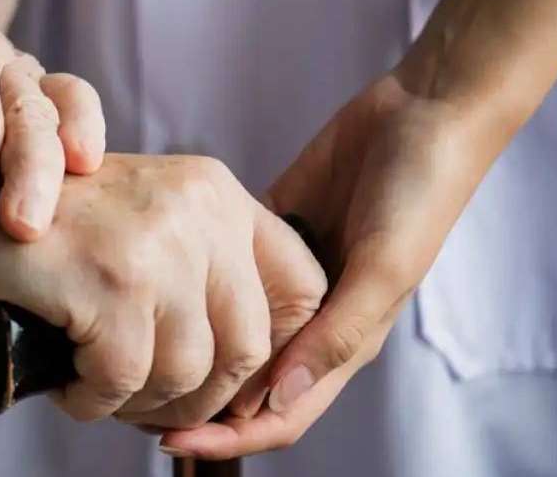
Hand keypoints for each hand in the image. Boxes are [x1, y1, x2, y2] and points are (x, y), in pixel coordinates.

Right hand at [0, 154, 326, 425]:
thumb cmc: (50, 228)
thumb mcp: (147, 224)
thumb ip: (208, 270)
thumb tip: (260, 371)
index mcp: (216, 191)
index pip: (301, 287)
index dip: (276, 352)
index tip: (230, 382)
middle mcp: (198, 208)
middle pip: (247, 348)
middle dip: (200, 398)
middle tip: (150, 405)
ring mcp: (156, 243)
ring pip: (186, 373)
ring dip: (139, 403)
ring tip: (99, 389)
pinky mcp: (109, 280)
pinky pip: (122, 381)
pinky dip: (93, 402)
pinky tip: (69, 384)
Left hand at [160, 71, 497, 458]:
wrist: (423, 113)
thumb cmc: (419, 194)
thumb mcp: (384, 267)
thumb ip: (337, 333)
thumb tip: (280, 396)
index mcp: (344, 340)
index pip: (280, 413)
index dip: (229, 438)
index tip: (169, 443)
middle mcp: (311, 317)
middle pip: (246, 382)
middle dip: (196, 402)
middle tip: (133, 401)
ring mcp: (288, 275)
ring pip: (230, 330)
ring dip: (192, 345)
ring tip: (136, 346)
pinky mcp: (272, 230)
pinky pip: (226, 268)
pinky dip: (195, 282)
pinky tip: (157, 281)